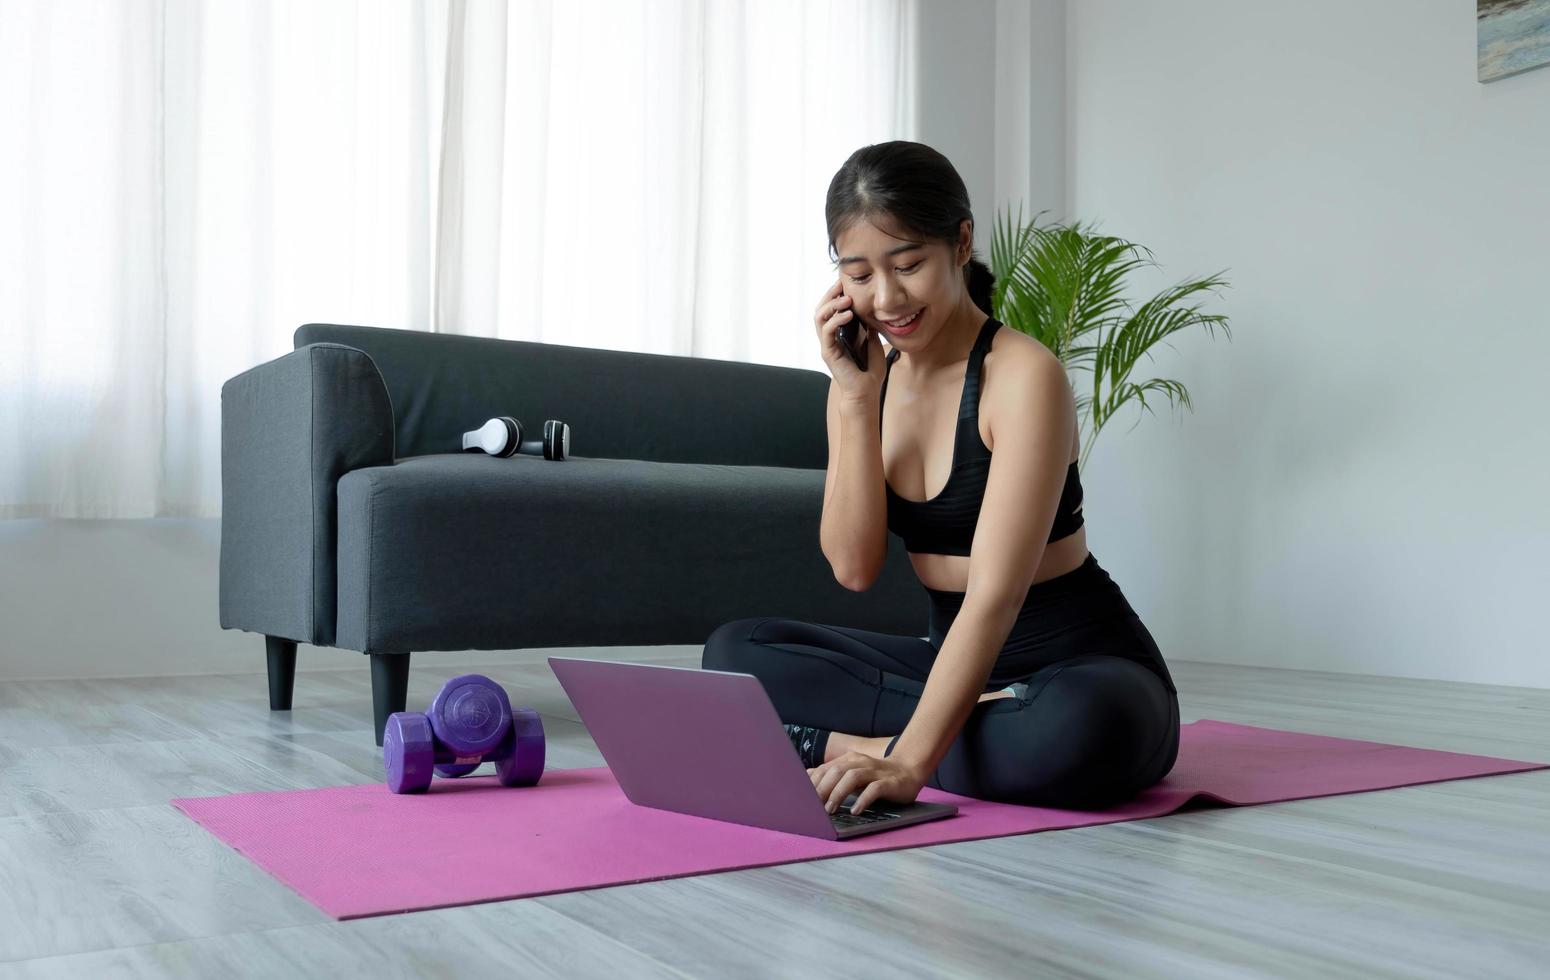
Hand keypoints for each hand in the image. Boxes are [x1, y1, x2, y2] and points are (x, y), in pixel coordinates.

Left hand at [808, 749, 928, 814]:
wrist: (909, 770)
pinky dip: (862, 800)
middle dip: (822, 788)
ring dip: (838, 793)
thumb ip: (832, 774)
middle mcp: (860, 762)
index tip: (802, 798)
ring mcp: (875, 771)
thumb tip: (808, 776)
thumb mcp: (852, 773)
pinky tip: (855, 810)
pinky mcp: (888, 782)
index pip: (825, 769)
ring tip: (830, 810)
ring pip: (852, 777)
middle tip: (813, 807)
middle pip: (836, 771)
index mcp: (849, 760)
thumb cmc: (876, 776)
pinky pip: (874, 789)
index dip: (813, 783)